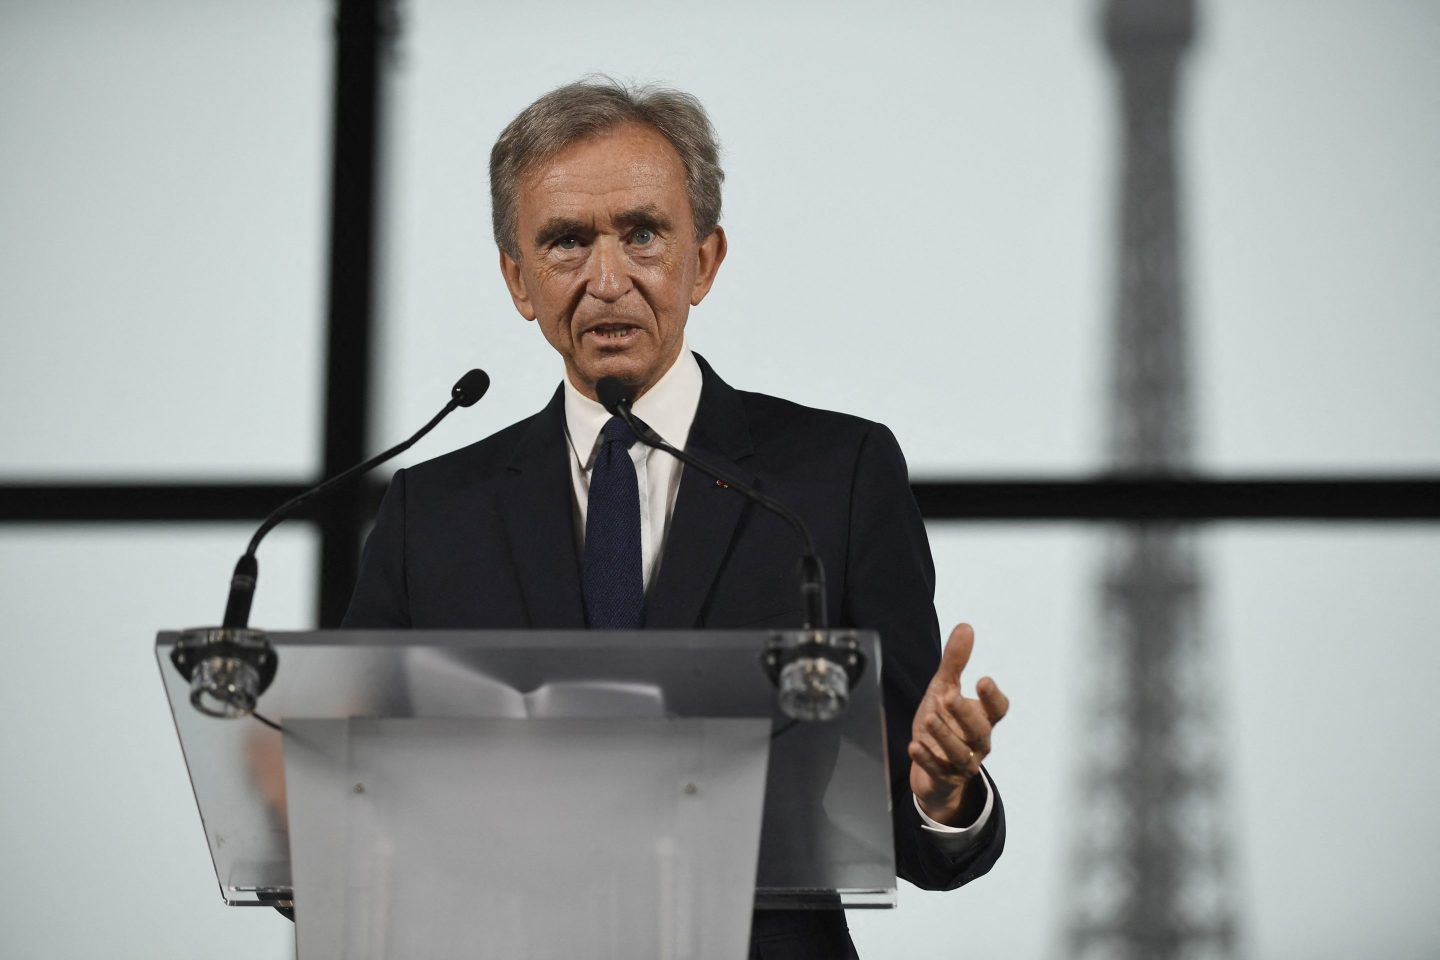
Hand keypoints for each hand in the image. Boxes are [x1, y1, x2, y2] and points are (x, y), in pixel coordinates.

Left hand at [908, 623, 1008, 826]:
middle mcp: (977, 743)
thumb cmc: (945, 723)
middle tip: (949, 697)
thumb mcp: (945, 689)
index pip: (998, 710)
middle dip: (965, 714)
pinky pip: (938, 771)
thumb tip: (965, 627)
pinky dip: (927, 759)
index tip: (983, 679)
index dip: (992, 697)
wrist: (934, 769)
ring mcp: (962, 763)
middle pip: (979, 731)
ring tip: (929, 718)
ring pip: (959, 754)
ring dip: (944, 736)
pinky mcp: (944, 778)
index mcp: (982, 719)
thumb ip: (956, 662)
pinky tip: (914, 746)